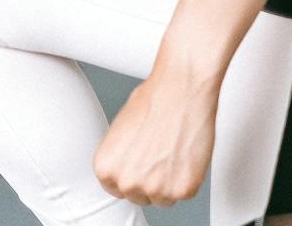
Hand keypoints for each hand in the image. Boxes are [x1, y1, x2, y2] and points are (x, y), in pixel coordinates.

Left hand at [93, 66, 218, 207]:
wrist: (179, 91)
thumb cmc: (152, 103)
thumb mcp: (119, 132)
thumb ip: (119, 158)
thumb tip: (126, 168)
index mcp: (105, 168)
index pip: (115, 189)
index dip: (129, 176)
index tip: (138, 168)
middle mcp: (127, 182)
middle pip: (139, 197)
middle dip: (148, 181)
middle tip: (157, 157)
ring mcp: (156, 189)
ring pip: (163, 199)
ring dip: (168, 183)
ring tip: (170, 153)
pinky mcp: (183, 190)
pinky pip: (184, 194)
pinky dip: (187, 178)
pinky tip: (183, 155)